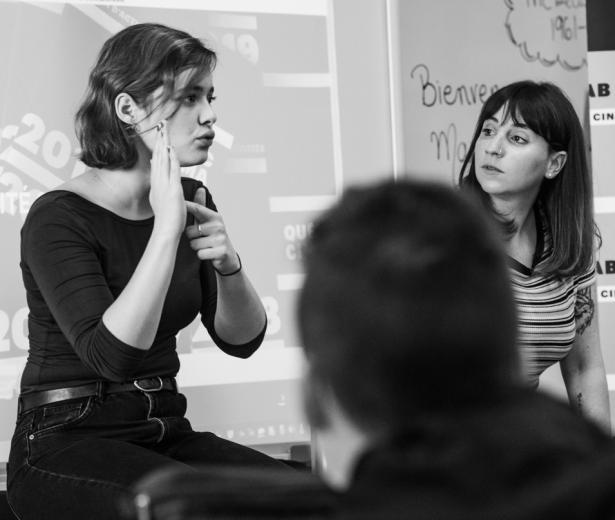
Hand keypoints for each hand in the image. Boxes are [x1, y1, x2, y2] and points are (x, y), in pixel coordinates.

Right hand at [149, 121, 185, 236]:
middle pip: (158, 156)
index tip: (160, 136)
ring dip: (163, 144)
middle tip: (161, 125)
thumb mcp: (162, 201)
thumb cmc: (168, 220)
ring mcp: (164, 185)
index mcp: (157, 185)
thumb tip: (161, 184)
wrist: (166, 230)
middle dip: (160, 140)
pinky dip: (170, 158)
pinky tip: (170, 148)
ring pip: (162, 160)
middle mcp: (158, 182)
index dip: (158, 148)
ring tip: (163, 130)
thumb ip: (162, 190)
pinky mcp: (171, 189)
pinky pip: (170, 170)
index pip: (157, 162)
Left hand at [185, 190, 239, 273]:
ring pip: (194, 244)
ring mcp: (221, 239)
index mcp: (215, 217)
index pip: (198, 209)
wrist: (227, 255)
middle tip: (200, 238)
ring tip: (205, 246)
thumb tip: (200, 188)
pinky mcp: (221, 252)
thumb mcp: (208, 221)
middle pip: (190, 231)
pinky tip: (208, 253)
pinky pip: (200, 254)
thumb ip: (201, 206)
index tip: (178, 203)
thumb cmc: (213, 236)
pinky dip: (202, 255)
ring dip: (196, 247)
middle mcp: (219, 227)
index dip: (187, 206)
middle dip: (191, 237)